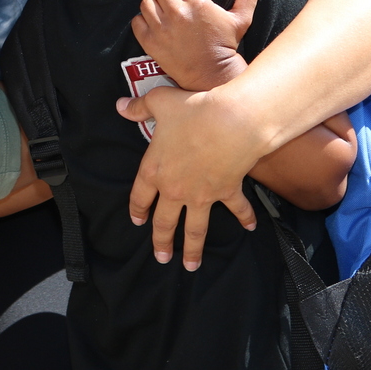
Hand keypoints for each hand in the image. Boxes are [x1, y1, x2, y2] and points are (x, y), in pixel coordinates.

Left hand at [118, 87, 262, 270]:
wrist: (230, 121)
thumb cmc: (192, 110)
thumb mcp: (158, 102)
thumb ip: (138, 107)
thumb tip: (120, 105)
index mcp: (154, 169)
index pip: (140, 196)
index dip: (137, 210)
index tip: (138, 222)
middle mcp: (175, 188)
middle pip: (164, 221)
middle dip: (162, 241)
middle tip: (161, 257)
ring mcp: (201, 194)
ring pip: (195, 228)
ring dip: (193, 249)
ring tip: (190, 266)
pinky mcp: (226, 191)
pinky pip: (236, 209)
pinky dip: (244, 218)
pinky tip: (250, 227)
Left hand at [130, 0, 259, 90]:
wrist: (211, 75)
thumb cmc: (226, 45)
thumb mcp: (241, 19)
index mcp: (199, 4)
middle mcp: (178, 13)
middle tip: (176, 6)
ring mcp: (162, 28)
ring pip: (147, 2)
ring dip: (155, 7)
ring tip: (164, 16)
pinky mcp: (150, 42)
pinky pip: (136, 21)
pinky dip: (144, 23)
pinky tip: (156, 28)